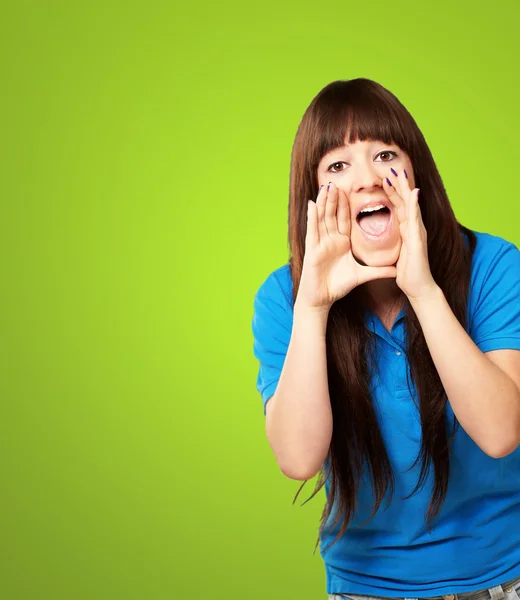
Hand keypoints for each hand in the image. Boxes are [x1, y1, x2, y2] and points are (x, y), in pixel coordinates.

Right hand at [298, 182, 397, 310]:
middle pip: (333, 215)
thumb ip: (378, 271)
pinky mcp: (312, 249)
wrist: (322, 299)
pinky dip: (312, 216)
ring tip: (327, 186)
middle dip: (335, 199)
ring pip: (322, 218)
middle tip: (338, 182)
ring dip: (324, 202)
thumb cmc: (337, 286)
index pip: (346, 220)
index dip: (348, 205)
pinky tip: (312, 203)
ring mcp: (320, 243)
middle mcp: (330, 240)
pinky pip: (312, 229)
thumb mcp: (362, 276)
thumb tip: (396, 272)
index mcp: (341, 243)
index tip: (352, 191)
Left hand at [384, 169, 437, 300]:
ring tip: (399, 174)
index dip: (393, 193)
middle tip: (391, 168)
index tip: (384, 179)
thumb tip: (386, 236)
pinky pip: (415, 219)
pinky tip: (412, 193)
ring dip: (405, 189)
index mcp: (407, 230)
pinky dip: (413, 205)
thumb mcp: (397, 253)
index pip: (399, 207)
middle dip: (398, 185)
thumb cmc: (409, 272)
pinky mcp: (418, 239)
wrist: (419, 287)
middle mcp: (414, 228)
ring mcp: (418, 232)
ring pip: (411, 206)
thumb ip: (395, 242)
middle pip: (405, 202)